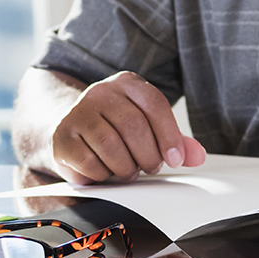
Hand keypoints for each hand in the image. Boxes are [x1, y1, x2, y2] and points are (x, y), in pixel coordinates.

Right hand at [51, 71, 205, 183]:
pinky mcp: (62, 137)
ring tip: (130, 171)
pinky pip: (88, 162)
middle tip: (152, 167)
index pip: (154, 103)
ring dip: (126, 166)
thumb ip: (174, 140)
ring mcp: (78, 113)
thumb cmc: (115, 128)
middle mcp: (101, 92)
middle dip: (148, 154)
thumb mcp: (147, 127)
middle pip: (133, 125)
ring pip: (110, 144)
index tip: (176, 158)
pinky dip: (102, 174)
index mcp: (127, 83)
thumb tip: (197, 156)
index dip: (169, 134)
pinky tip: (106, 172)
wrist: (70, 129)